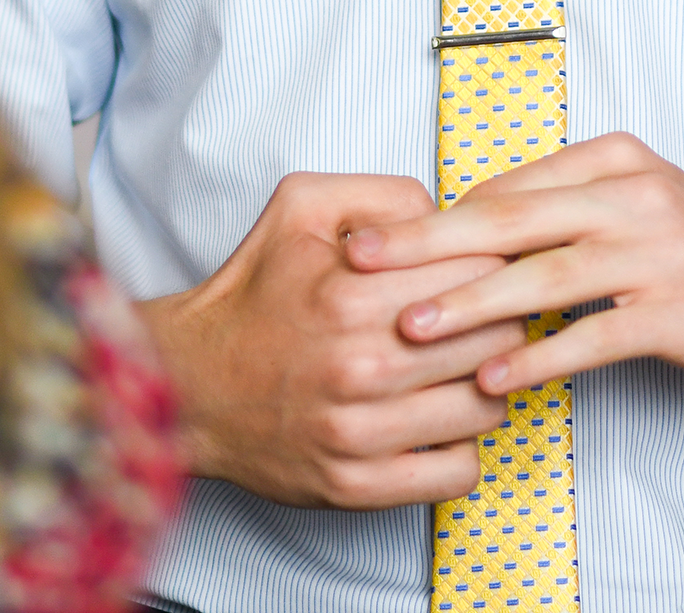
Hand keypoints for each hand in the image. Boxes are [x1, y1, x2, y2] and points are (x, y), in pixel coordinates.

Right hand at [134, 173, 513, 509]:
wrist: (185, 383)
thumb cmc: (252, 294)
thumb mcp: (301, 206)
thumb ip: (383, 196)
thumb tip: (449, 218)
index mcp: (350, 292)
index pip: (479, 273)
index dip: (491, 266)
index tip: (482, 273)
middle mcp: (357, 366)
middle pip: (494, 339)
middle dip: (497, 322)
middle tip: (478, 320)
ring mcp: (357, 434)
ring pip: (485, 406)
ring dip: (484, 386)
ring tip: (460, 371)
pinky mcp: (355, 486)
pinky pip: (458, 472)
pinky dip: (463, 448)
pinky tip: (439, 423)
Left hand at [343, 133, 683, 399]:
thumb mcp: (630, 205)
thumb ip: (556, 208)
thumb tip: (460, 224)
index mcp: (611, 161)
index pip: (505, 188)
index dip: (432, 216)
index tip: (371, 239)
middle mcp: (633, 195)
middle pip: (511, 218)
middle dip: (428, 244)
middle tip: (363, 266)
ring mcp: (662, 251)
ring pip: (546, 276)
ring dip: (471, 304)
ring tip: (413, 329)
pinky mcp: (683, 310)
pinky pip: (596, 336)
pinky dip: (541, 357)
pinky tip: (496, 378)